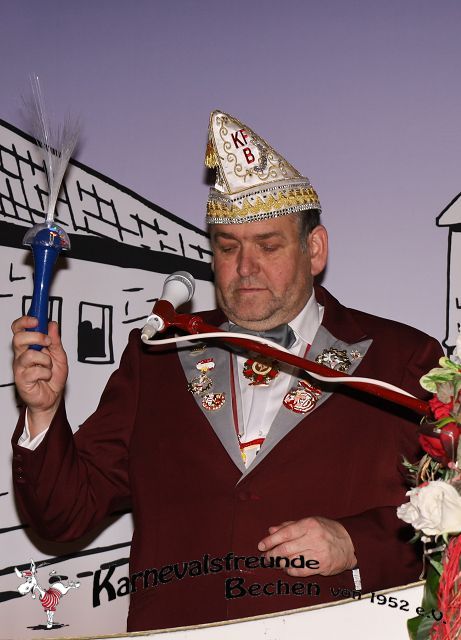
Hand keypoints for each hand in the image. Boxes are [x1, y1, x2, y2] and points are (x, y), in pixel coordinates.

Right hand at [12, 316, 67, 435]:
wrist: (52, 398)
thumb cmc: (53, 378)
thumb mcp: (60, 356)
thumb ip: (56, 341)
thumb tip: (52, 324)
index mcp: (29, 346)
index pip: (19, 329)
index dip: (25, 321)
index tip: (36, 318)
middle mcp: (22, 355)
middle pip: (18, 338)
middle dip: (36, 337)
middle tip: (47, 342)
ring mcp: (20, 367)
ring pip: (28, 355)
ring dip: (45, 360)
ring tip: (48, 366)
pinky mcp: (21, 380)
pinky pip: (34, 371)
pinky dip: (46, 373)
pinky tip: (45, 377)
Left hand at [257, 516, 356, 576]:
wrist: (350, 543)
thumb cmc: (327, 530)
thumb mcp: (309, 522)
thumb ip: (289, 526)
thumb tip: (271, 530)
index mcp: (309, 525)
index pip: (284, 533)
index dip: (270, 541)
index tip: (261, 546)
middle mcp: (313, 538)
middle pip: (286, 549)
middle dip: (272, 554)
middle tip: (266, 557)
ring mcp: (318, 553)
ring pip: (292, 561)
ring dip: (280, 563)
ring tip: (274, 563)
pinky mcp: (322, 566)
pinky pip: (301, 571)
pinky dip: (290, 570)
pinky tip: (286, 568)